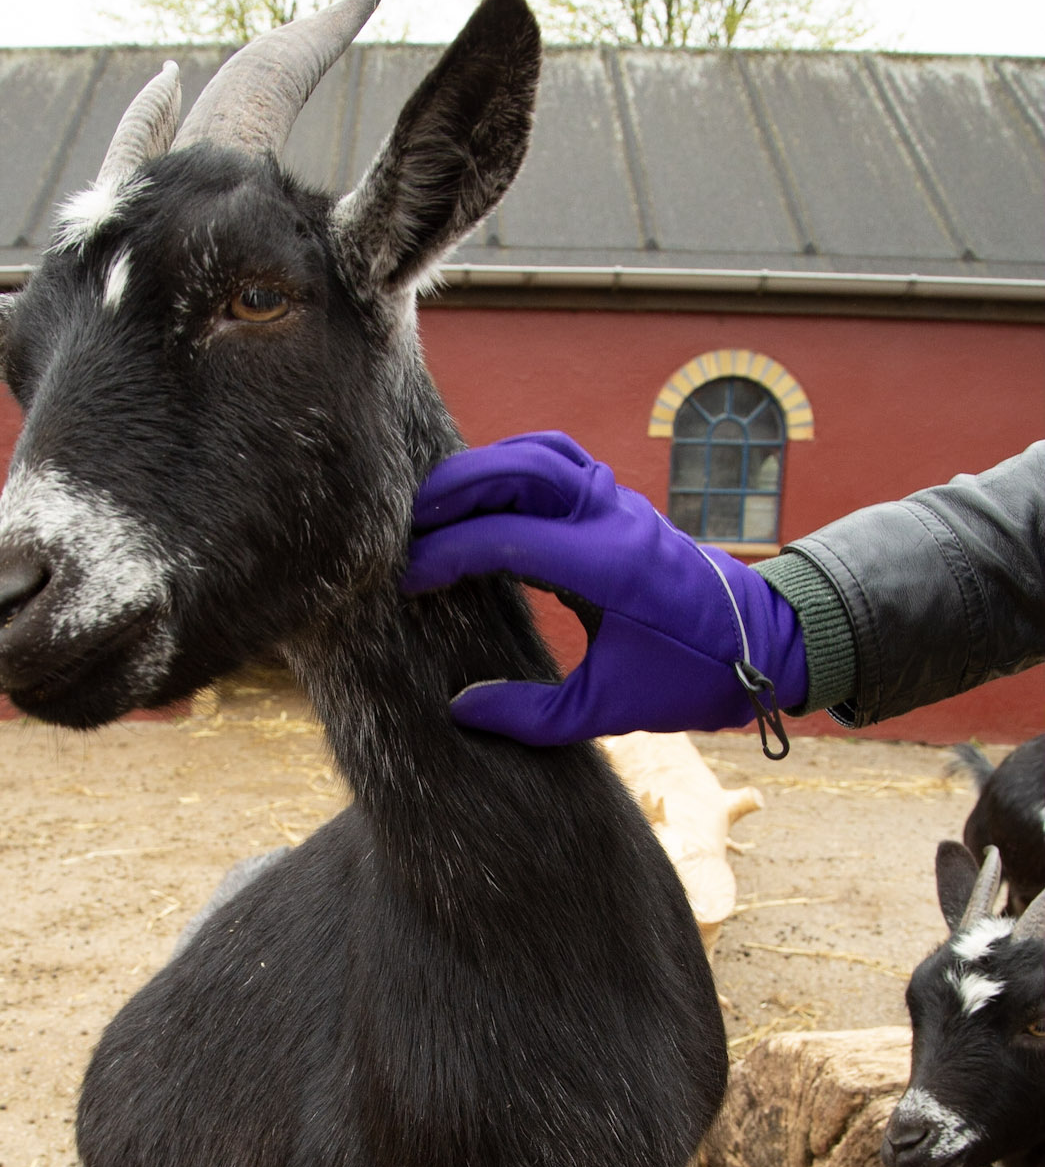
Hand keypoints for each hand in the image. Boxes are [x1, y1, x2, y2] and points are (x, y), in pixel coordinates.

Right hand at [404, 432, 806, 747]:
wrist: (762, 643)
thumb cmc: (690, 676)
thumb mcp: (610, 709)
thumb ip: (532, 714)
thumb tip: (461, 708)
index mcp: (611, 564)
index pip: (507, 534)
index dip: (446, 553)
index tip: (407, 581)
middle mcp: (614, 518)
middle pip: (518, 467)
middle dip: (451, 491)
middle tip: (404, 530)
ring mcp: (619, 501)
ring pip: (538, 452)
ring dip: (480, 470)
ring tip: (432, 510)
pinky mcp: (619, 502)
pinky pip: (557, 460)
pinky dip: (512, 467)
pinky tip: (480, 503)